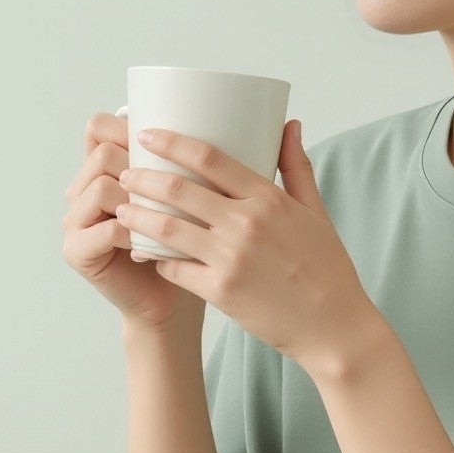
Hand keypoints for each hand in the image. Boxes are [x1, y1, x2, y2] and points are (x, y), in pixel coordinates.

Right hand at [60, 109, 202, 334]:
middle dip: (140, 167)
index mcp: (101, 170)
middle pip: (102, 153)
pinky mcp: (76, 251)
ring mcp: (74, 220)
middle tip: (175, 190)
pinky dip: (133, 233)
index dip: (126, 128)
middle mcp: (80, 189)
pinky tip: (153, 244)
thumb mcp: (187, 197)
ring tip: (166, 217)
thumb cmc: (184, 246)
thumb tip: (224, 116)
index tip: (163, 144)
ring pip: (101, 186)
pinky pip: (104, 229)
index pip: (98, 127)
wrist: (172, 299)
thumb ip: (187, 162)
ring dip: (139, 200)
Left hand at [112, 120, 377, 371]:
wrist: (333, 328)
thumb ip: (296, 167)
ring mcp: (230, 258)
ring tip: (120, 208)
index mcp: (268, 199)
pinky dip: (154, 256)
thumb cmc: (327, 269)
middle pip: (178, 189)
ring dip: (137, 215)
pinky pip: (173, 268)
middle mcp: (246, 224)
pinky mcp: (220, 291)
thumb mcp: (316, 213)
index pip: (209, 157)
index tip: (146, 134)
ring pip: (167, 228)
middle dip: (142, 177)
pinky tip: (141, 249)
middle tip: (124, 172)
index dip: (171, 142)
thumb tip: (288, 124)